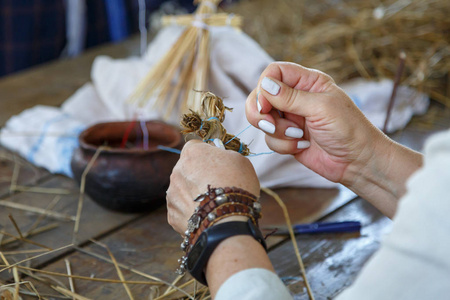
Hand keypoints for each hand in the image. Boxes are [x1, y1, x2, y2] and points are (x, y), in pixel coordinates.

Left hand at [166, 140, 259, 233]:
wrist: (227, 220)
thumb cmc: (237, 186)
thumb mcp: (239, 160)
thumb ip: (224, 154)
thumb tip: (219, 155)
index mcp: (192, 152)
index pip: (195, 146)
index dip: (207, 154)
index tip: (217, 163)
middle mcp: (176, 171)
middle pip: (187, 169)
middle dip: (198, 175)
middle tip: (217, 186)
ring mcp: (172, 194)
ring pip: (183, 190)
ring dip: (193, 194)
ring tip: (212, 204)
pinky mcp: (172, 215)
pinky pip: (182, 209)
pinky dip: (191, 212)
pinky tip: (206, 215)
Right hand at [246, 62, 388, 184]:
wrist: (357, 161)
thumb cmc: (348, 129)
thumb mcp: (320, 108)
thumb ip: (290, 96)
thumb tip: (264, 84)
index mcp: (307, 82)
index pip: (274, 72)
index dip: (264, 86)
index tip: (265, 105)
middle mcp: (295, 98)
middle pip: (260, 96)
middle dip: (260, 112)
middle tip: (269, 124)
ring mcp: (290, 118)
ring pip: (262, 120)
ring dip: (277, 131)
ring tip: (299, 137)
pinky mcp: (287, 138)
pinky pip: (270, 139)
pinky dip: (283, 145)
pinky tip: (303, 146)